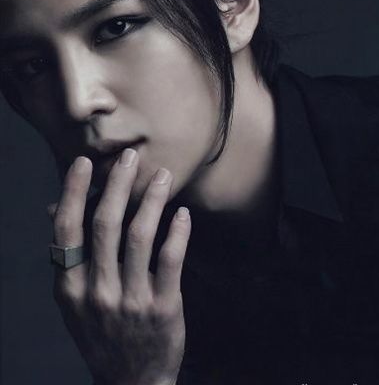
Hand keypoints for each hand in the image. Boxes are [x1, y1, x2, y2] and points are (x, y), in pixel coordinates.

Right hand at [48, 149, 190, 384]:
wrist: (132, 383)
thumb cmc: (103, 333)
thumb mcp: (75, 303)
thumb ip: (70, 257)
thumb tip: (57, 208)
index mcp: (69, 288)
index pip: (67, 231)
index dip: (73, 192)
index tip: (84, 163)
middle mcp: (96, 292)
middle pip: (105, 225)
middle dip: (118, 184)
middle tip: (130, 156)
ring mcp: (130, 301)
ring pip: (139, 236)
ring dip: (151, 200)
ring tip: (162, 176)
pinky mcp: (162, 308)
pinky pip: (171, 260)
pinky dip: (177, 232)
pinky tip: (182, 214)